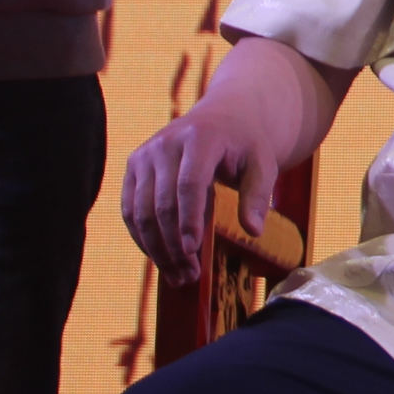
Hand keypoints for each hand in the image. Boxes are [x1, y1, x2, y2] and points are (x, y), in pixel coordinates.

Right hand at [121, 82, 296, 276]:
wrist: (224, 117)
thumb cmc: (246, 145)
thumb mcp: (263, 164)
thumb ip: (258, 195)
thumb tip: (253, 230)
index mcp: (201, 137)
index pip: (189, 183)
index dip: (189, 219)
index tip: (193, 250)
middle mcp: (166, 143)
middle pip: (161, 203)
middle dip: (173, 244)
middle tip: (189, 276)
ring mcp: (146, 154)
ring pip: (140, 210)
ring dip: (156, 248)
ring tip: (177, 275)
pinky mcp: (134, 166)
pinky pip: (130, 209)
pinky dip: (142, 237)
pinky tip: (159, 258)